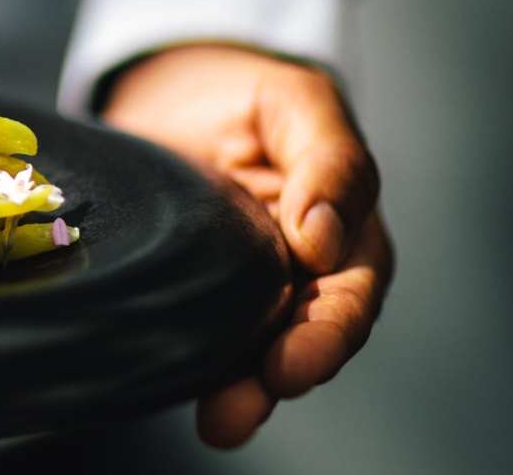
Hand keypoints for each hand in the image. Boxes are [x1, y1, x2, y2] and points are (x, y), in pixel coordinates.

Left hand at [100, 45, 392, 448]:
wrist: (173, 89)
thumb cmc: (248, 94)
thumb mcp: (297, 102)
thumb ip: (328, 160)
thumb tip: (326, 233)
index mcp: (345, 232)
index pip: (350, 295)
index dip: (328, 335)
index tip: (295, 361)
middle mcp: (298, 273)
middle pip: (301, 339)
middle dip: (274, 379)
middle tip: (240, 409)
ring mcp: (241, 287)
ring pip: (250, 349)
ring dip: (235, 389)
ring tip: (218, 422)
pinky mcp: (188, 290)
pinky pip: (193, 333)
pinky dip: (186, 363)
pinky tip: (163, 381)